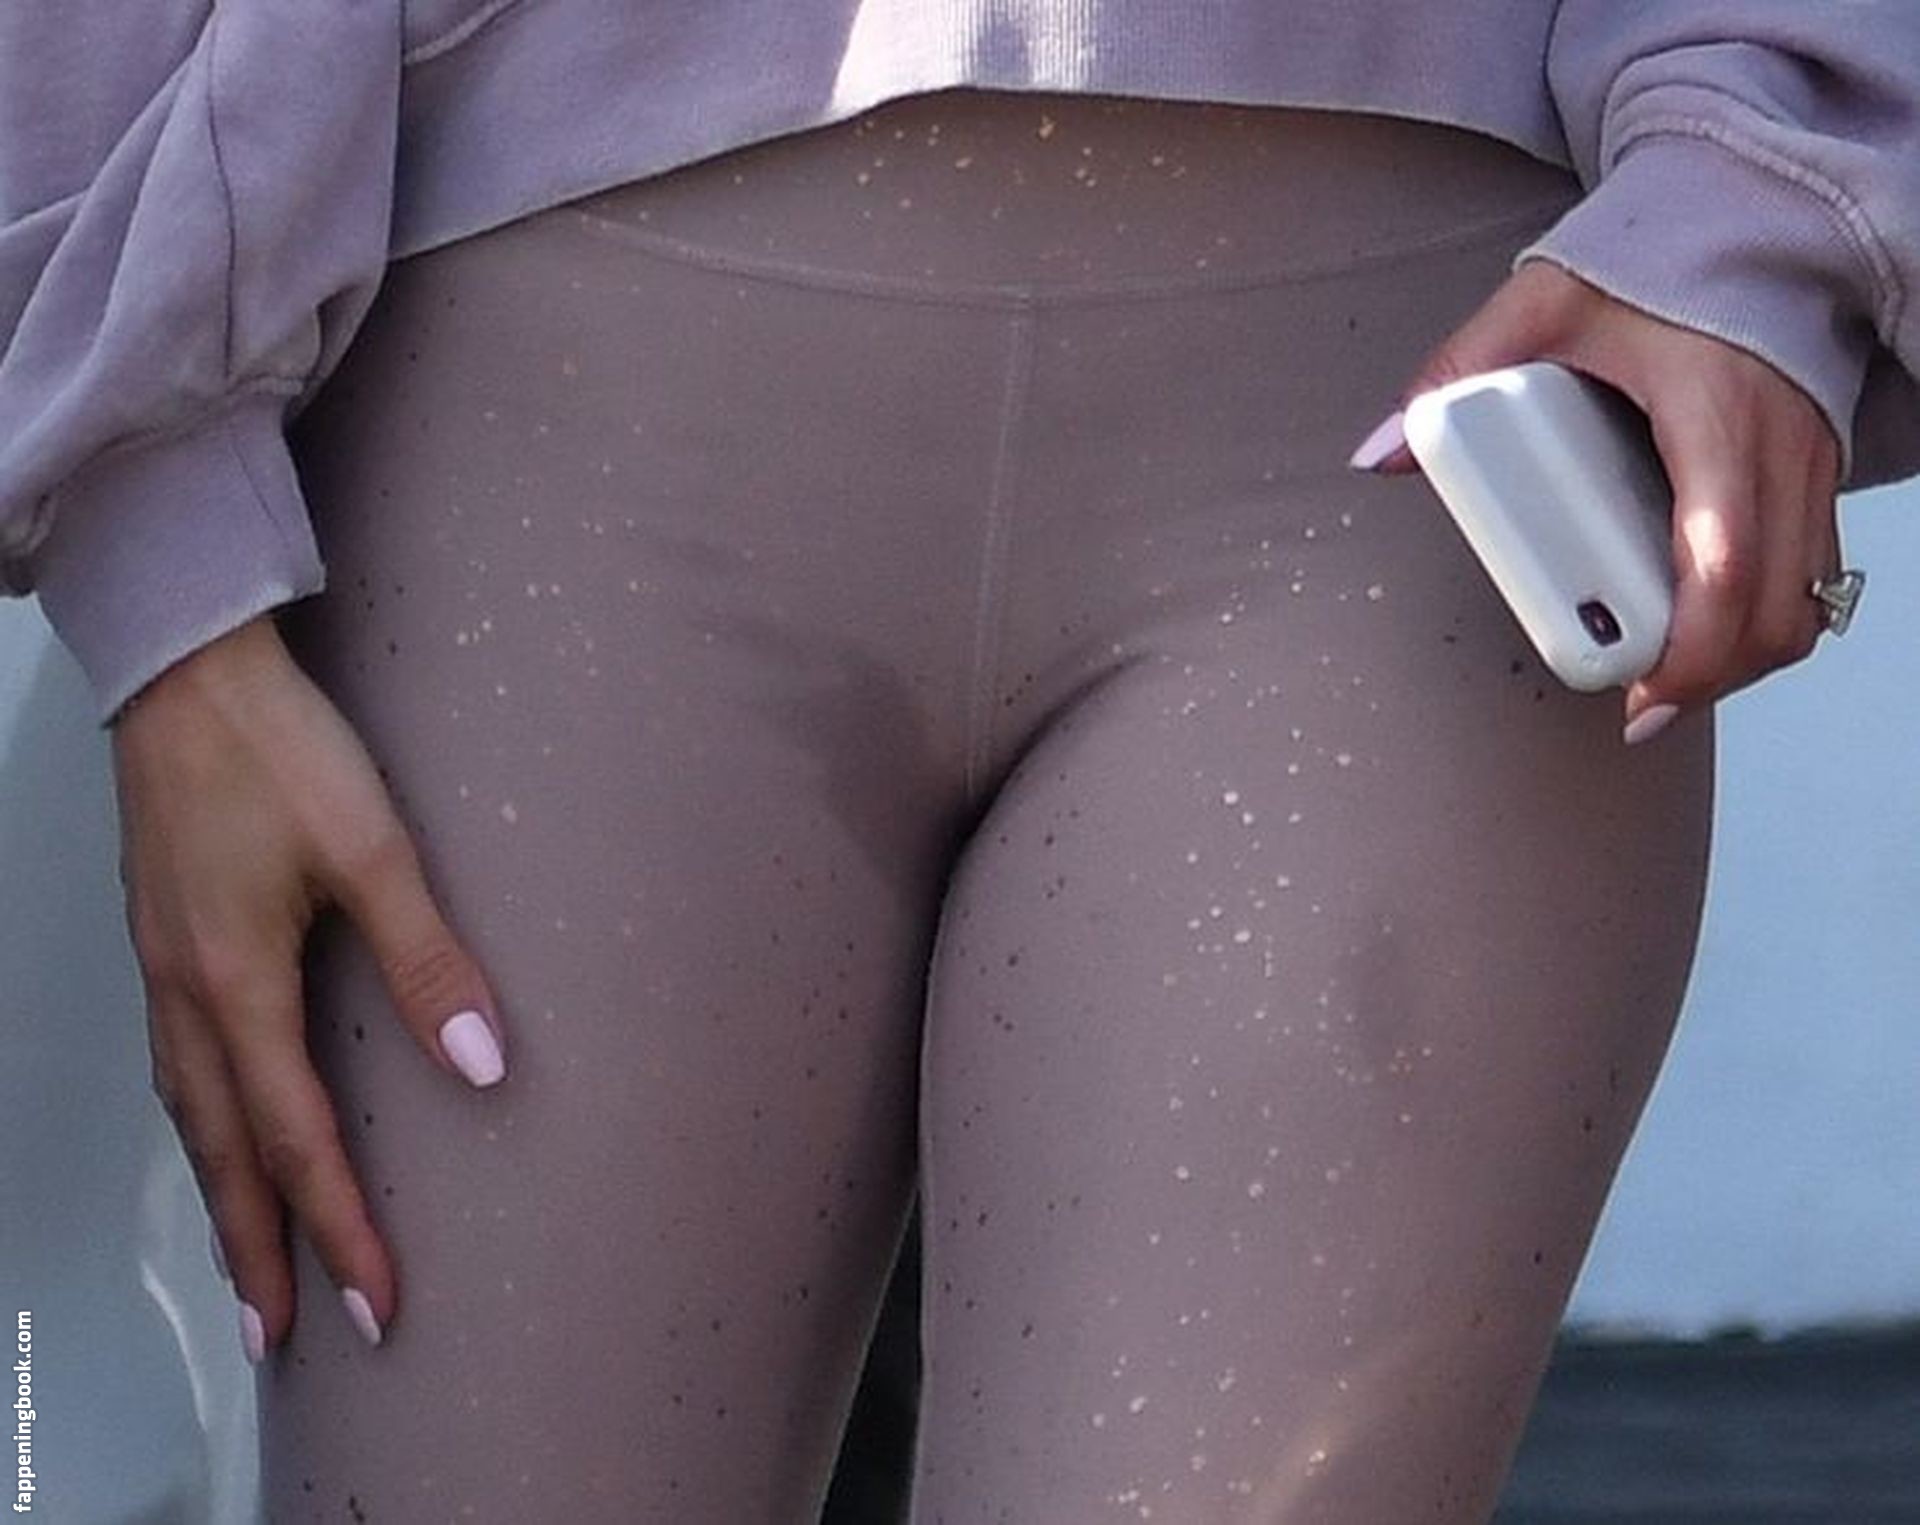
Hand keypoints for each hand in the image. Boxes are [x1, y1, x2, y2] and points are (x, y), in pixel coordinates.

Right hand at [111, 614, 506, 1359]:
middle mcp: (186, 997)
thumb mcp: (369, 850)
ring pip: (192, 1118)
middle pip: (225, 1154)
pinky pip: (176, 1069)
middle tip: (283, 1335)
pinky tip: (220, 1133)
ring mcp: (162, 970)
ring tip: (250, 1264)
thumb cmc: (279, 753)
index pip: (299, 1140)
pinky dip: (202, 1130)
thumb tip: (485, 1063)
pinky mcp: (162, 941)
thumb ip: (428, 960)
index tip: (377, 1301)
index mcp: (238, 987)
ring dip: (223, 1198)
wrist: (184, 674)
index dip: (341, 1227)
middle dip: (259, 1250)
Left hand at [1352, 260, 1844, 742]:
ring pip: (1803, 606)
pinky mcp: (1817, 476)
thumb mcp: (1542, 306)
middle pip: (1774, 610)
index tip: (1637, 694)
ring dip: (1738, 660)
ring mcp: (1811, 467)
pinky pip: (1808, 578)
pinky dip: (1758, 621)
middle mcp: (1782, 450)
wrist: (1750, 220)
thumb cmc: (1651, 265)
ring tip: (1661, 684)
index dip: (1689, 649)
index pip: (1724, 561)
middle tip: (1634, 709)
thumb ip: (1458, 372)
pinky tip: (1697, 637)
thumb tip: (1380, 451)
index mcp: (1716, 415)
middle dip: (1710, 678)